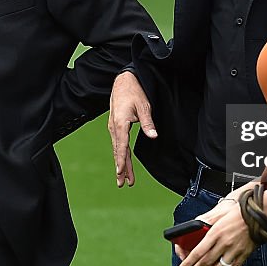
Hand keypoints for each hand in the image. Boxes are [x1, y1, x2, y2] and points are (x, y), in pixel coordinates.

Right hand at [107, 71, 156, 187]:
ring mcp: (113, 127)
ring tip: (124, 179)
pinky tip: (123, 163)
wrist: (123, 81)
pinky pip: (118, 143)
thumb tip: (153, 136)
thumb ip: (148, 122)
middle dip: (121, 168)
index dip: (121, 161)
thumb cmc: (134, 92)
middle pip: (118, 151)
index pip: (121, 146)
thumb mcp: (144, 106)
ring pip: (117, 149)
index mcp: (120, 123)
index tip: (121, 173)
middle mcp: (114, 127)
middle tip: (122, 184)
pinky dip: (120, 154)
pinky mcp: (116, 126)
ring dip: (121, 164)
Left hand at [176, 197, 255, 265]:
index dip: (188, 262)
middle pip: (206, 262)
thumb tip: (196, 230)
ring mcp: (234, 251)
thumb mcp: (219, 215)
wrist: (259, 214)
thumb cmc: (238, 212)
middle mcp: (224, 243)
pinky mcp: (243, 254)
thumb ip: (207, 224)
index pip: (198, 252)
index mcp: (215, 233)